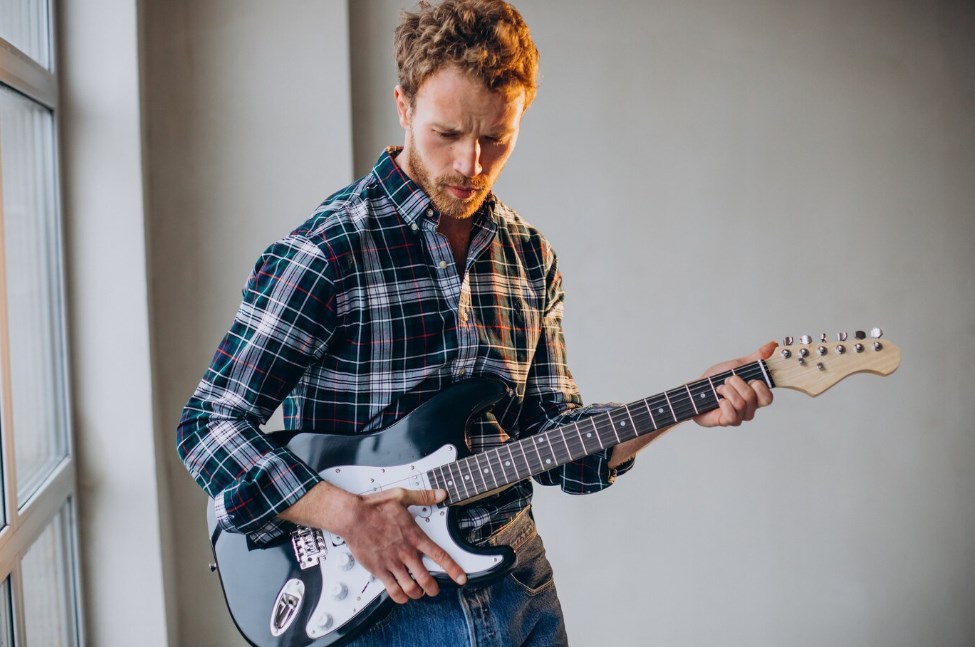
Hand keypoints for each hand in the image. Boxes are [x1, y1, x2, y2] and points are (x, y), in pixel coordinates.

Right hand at [328, 486, 467, 603]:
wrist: (352, 516)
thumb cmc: (374, 507)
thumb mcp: (402, 496)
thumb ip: (423, 496)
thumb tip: (440, 494)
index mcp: (414, 536)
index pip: (440, 556)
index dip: (453, 569)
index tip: (461, 578)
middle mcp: (405, 552)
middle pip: (427, 579)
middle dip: (434, 588)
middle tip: (435, 590)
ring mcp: (392, 563)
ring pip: (411, 588)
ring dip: (418, 594)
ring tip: (419, 593)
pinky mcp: (379, 569)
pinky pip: (393, 591)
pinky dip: (400, 597)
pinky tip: (402, 596)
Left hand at [694, 341, 775, 427]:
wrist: (695, 389)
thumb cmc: (715, 380)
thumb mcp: (737, 365)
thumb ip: (756, 357)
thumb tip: (773, 345)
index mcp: (755, 396)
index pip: (768, 398)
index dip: (758, 386)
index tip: (746, 378)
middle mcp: (750, 408)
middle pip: (752, 397)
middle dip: (736, 384)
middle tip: (728, 381)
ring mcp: (739, 417)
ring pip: (740, 403)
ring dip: (726, 391)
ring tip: (719, 389)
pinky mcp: (726, 422)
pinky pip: (731, 415)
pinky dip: (723, 404)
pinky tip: (718, 400)